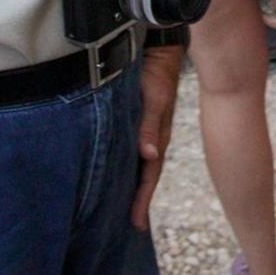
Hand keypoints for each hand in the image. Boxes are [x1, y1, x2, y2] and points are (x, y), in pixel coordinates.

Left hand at [131, 43, 182, 228]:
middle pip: (143, 176)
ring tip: (119, 204)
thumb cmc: (157, 72)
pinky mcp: (135, 120)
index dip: (141, 201)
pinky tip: (117, 169)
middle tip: (128, 225)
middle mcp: (151, 139)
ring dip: (130, 184)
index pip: (148, 177)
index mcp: (157, 139)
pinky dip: (124, 164)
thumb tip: (147, 156)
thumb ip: (149, 125)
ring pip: (136, 165)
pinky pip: (129, 149)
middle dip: (136, 200)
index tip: (135, 225)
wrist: (159, 48)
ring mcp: (144, 130)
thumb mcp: (155, 98)